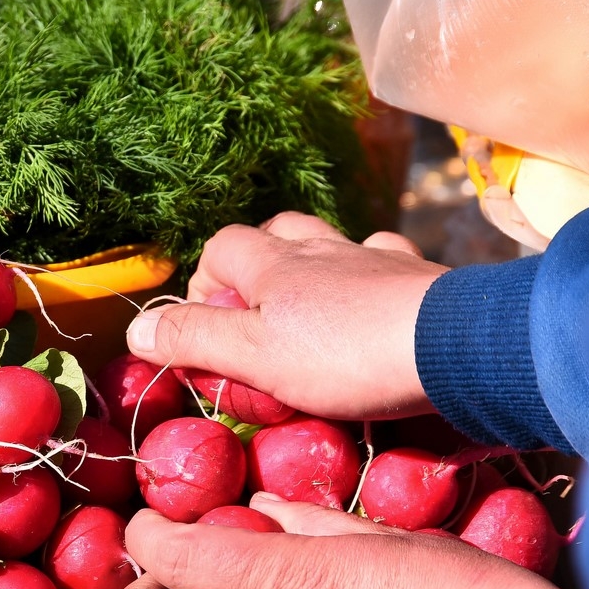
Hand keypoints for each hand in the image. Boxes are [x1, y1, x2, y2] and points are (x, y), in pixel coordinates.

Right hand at [126, 213, 448, 419]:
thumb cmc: (344, 355)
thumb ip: (193, 340)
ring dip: (314, 264)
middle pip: (275, 231)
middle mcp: (321, 249)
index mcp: (274, 265)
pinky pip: (388, 258)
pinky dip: (373, 272)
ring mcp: (373, 259)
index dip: (205, 283)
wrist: (453, 347)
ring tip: (310, 307)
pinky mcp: (420, 278)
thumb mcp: (254, 356)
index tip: (207, 329)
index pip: (221, 247)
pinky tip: (376, 298)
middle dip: (256, 264)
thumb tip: (134, 328)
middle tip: (256, 316)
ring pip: (331, 240)